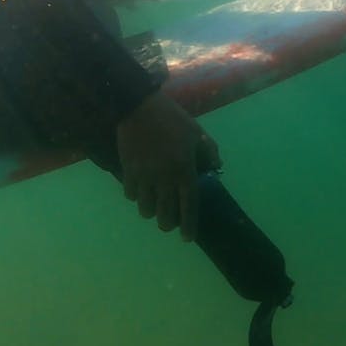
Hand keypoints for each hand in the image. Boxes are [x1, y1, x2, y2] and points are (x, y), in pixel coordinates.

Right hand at [116, 90, 221, 240]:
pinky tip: (139, 190)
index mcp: (184, 170)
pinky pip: (130, 195)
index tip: (187, 238)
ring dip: (151, 210)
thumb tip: (217, 169)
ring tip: (154, 204)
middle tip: (170, 221)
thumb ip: (210, 152)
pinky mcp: (128, 171)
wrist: (139, 107)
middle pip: (165, 215)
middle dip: (168, 223)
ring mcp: (145, 176)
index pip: (188, 206)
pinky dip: (135, 196)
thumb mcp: (197, 132)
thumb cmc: (172, 119)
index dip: (189, 225)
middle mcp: (165, 178)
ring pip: (146, 209)